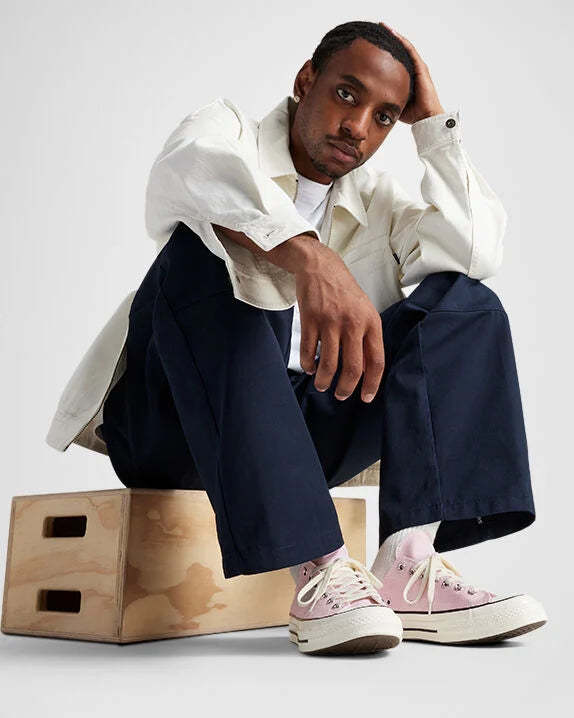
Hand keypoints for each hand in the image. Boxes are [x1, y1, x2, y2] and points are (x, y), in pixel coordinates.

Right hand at [295, 244, 384, 402]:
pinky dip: (308, 365)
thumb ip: (366, 339)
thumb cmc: (345, 292)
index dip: (372, 384)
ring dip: (324, 380)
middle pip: (352, 368)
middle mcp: (353, 323)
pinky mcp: (310, 319)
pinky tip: (310, 368)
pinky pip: (309, 352)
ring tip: (321, 385)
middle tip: (341, 396)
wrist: (320, 267)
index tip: (366, 398)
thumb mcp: (364, 311)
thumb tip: (364, 372)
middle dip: (346, 388)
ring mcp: (330, 321)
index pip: (376, 361)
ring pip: (328, 363)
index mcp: (371, 322)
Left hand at [379, 22, 444, 123]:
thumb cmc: (413, 113)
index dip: (386, 51)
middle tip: (377, 31)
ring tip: (383, 27)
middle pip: (400, 50)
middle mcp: (414, 69)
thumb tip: (369, 95)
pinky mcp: (421, 68)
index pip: (396, 59)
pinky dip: (401, 41)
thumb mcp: (394, 100)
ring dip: (394, 36)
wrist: (426, 118)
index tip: (374, 44)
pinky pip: (410, 51)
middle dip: (389, 40)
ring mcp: (419, 67)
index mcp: (408, 76)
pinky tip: (392, 33)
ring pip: (405, 47)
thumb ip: (385, 95)